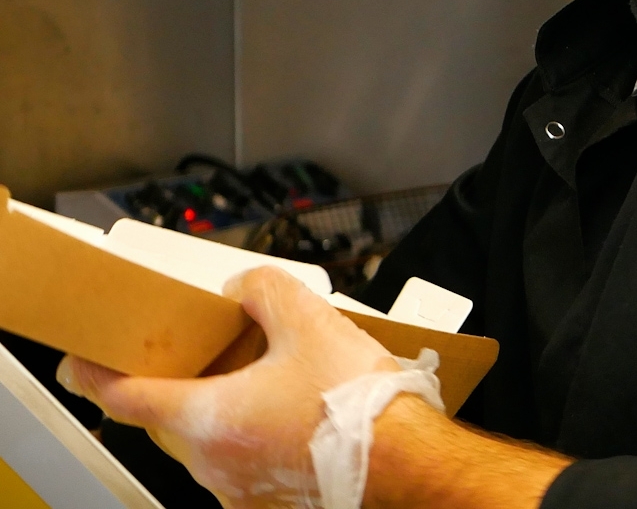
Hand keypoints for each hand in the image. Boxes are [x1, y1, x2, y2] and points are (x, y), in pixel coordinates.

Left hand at [59, 267, 400, 507]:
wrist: (407, 462)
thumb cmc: (359, 407)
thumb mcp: (311, 320)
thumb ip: (263, 291)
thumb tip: (244, 291)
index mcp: (208, 418)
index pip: (125, 397)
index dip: (97, 373)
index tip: (85, 362)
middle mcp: (213, 463)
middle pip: (173, 419)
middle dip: (185, 386)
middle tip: (211, 358)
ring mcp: (240, 490)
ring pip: (212, 444)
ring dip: (227, 414)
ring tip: (273, 385)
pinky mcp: (270, 502)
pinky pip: (244, 465)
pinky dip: (256, 439)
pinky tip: (295, 419)